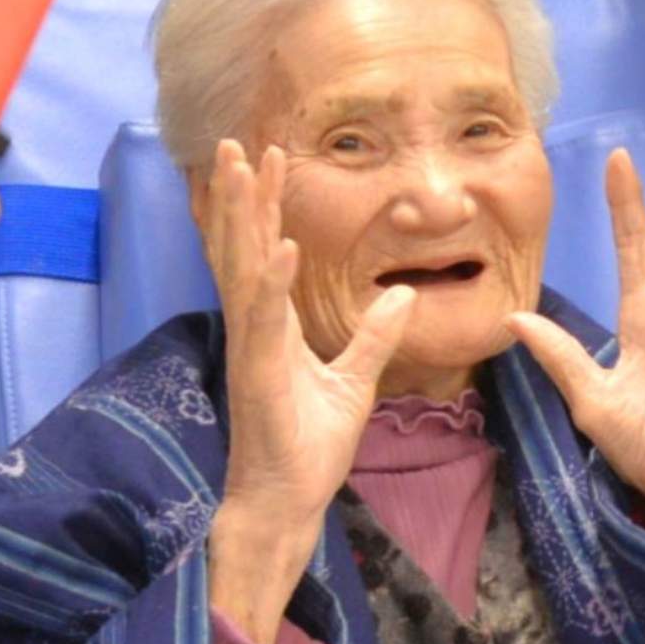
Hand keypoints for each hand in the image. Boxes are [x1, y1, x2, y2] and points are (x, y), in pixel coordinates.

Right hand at [201, 136, 406, 642]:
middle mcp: (254, 330)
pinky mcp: (260, 374)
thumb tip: (406, 294)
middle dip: (243, 194)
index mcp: (272, 328)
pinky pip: (266, 319)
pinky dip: (274, 281)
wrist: (284, 502)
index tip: (270, 158)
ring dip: (245, 217)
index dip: (266, 206)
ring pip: (244, 269)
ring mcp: (252, 349)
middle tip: (239, 141)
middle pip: (245, 248)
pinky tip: (284, 246)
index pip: (266, 253)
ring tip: (246, 169)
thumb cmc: (308, 449)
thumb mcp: (355, 382)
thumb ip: (376, 336)